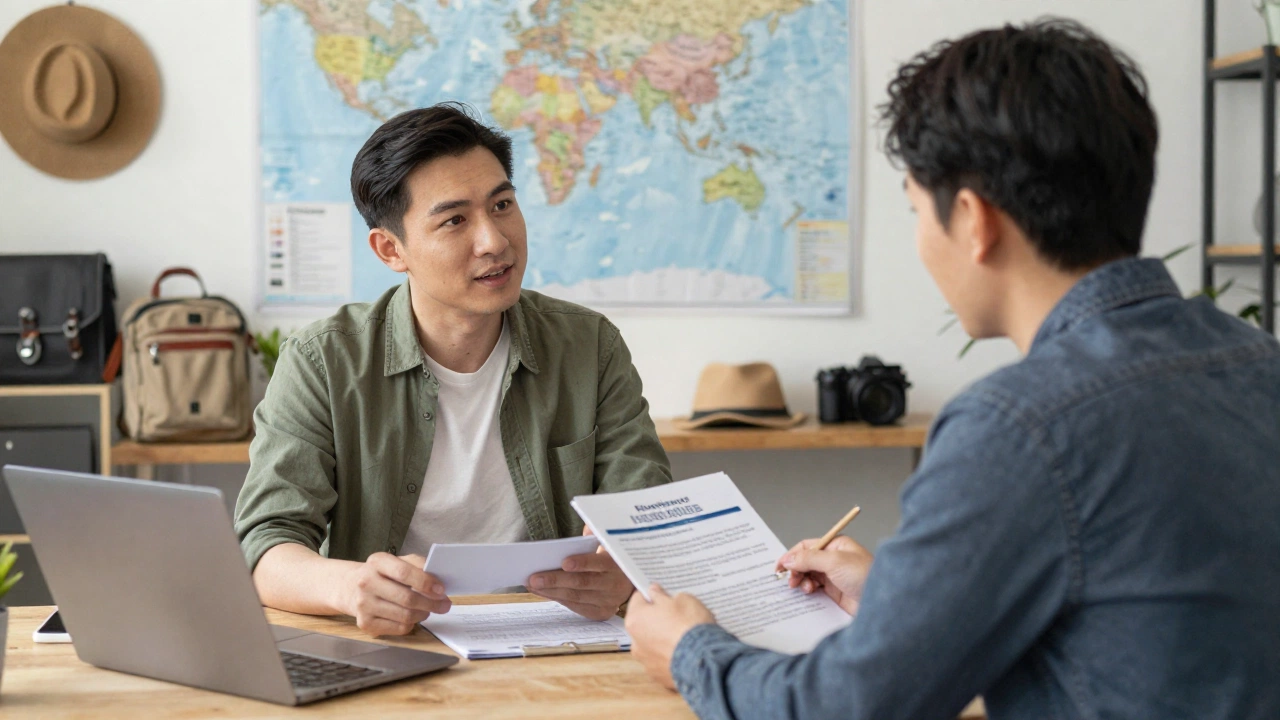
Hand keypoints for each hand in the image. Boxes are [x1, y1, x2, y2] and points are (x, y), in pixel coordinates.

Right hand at [335, 552, 450, 635]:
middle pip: (407, 598)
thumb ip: (418, 566)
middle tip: (444, 604)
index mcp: (377, 562)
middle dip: (431, 603)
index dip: (426, 583)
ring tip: (428, 609)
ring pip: (405, 616)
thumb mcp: (398, 561)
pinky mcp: (365, 623)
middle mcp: (366, 583)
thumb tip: (439, 581)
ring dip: (423, 614)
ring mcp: (364, 605)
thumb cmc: (383, 574)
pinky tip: (412, 616)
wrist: (352, 588)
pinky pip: (399, 628)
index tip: (441, 590)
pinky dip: (412, 623)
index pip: (404, 573)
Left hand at [527, 535, 632, 619]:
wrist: (632, 582)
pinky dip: (557, 598)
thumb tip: (587, 529)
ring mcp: (608, 602)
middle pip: (582, 583)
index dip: (582, 563)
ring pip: (575, 597)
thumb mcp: (611, 543)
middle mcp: (615, 586)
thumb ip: (598, 534)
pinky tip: (543, 592)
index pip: (600, 564)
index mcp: (619, 565)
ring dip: (551, 591)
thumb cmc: (614, 558)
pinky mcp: (600, 612)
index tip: (564, 562)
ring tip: (532, 584)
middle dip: (556, 580)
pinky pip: (575, 606)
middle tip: (533, 577)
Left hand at [624, 584, 715, 689]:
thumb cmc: (690, 624)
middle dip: (656, 618)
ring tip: (683, 636)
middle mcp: (635, 643)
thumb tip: (655, 593)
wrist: (704, 659)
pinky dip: (671, 656)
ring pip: (652, 645)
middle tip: (676, 614)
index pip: (638, 599)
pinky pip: (663, 661)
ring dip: (663, 639)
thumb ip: (663, 596)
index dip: (652, 594)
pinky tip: (686, 652)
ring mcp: (646, 662)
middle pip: (644, 624)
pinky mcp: (659, 677)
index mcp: (635, 619)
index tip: (662, 593)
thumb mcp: (681, 599)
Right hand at [776, 536, 872, 615]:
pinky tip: (810, 594)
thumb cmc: (865, 575)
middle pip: (806, 562)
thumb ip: (808, 558)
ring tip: (804, 588)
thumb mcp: (834, 561)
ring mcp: (834, 576)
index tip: (779, 567)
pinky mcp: (835, 592)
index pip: (807, 547)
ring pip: (809, 576)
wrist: (882, 602)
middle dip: (796, 570)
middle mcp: (834, 559)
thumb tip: (788, 559)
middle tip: (791, 581)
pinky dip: (809, 591)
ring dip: (802, 581)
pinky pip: (815, 589)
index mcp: (835, 545)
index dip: (791, 555)